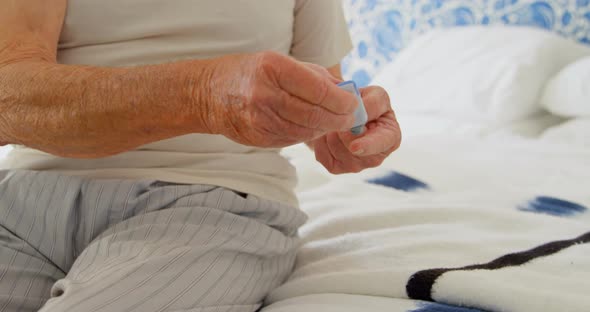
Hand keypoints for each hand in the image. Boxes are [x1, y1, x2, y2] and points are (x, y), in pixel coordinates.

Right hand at [201, 51, 357, 147]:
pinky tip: (311, 127)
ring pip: (306, 130)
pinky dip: (307, 134)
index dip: (341, 101)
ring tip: (333, 122)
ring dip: (325, 128)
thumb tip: (344, 92)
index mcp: (272, 68)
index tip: (353, 103)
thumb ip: (312, 75)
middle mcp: (265, 94)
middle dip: (339, 118)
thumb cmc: (250, 73)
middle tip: (350, 118)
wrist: (209, 94)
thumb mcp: (278, 61)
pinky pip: (293, 139)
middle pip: (315, 114)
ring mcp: (260, 119)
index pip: (318, 90)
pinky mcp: (259, 137)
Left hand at [308, 85, 401, 173]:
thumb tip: (360, 114)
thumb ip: (373, 103)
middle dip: (343, 132)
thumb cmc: (367, 104)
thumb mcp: (376, 95)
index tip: (354, 147)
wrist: (347, 113)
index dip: (368, 146)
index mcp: (390, 138)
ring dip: (331, 132)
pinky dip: (320, 141)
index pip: (381, 144)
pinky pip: (323, 155)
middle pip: (354, 151)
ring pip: (336, 150)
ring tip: (336, 122)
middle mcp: (375, 157)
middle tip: (341, 117)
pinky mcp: (337, 168)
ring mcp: (356, 165)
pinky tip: (328, 133)